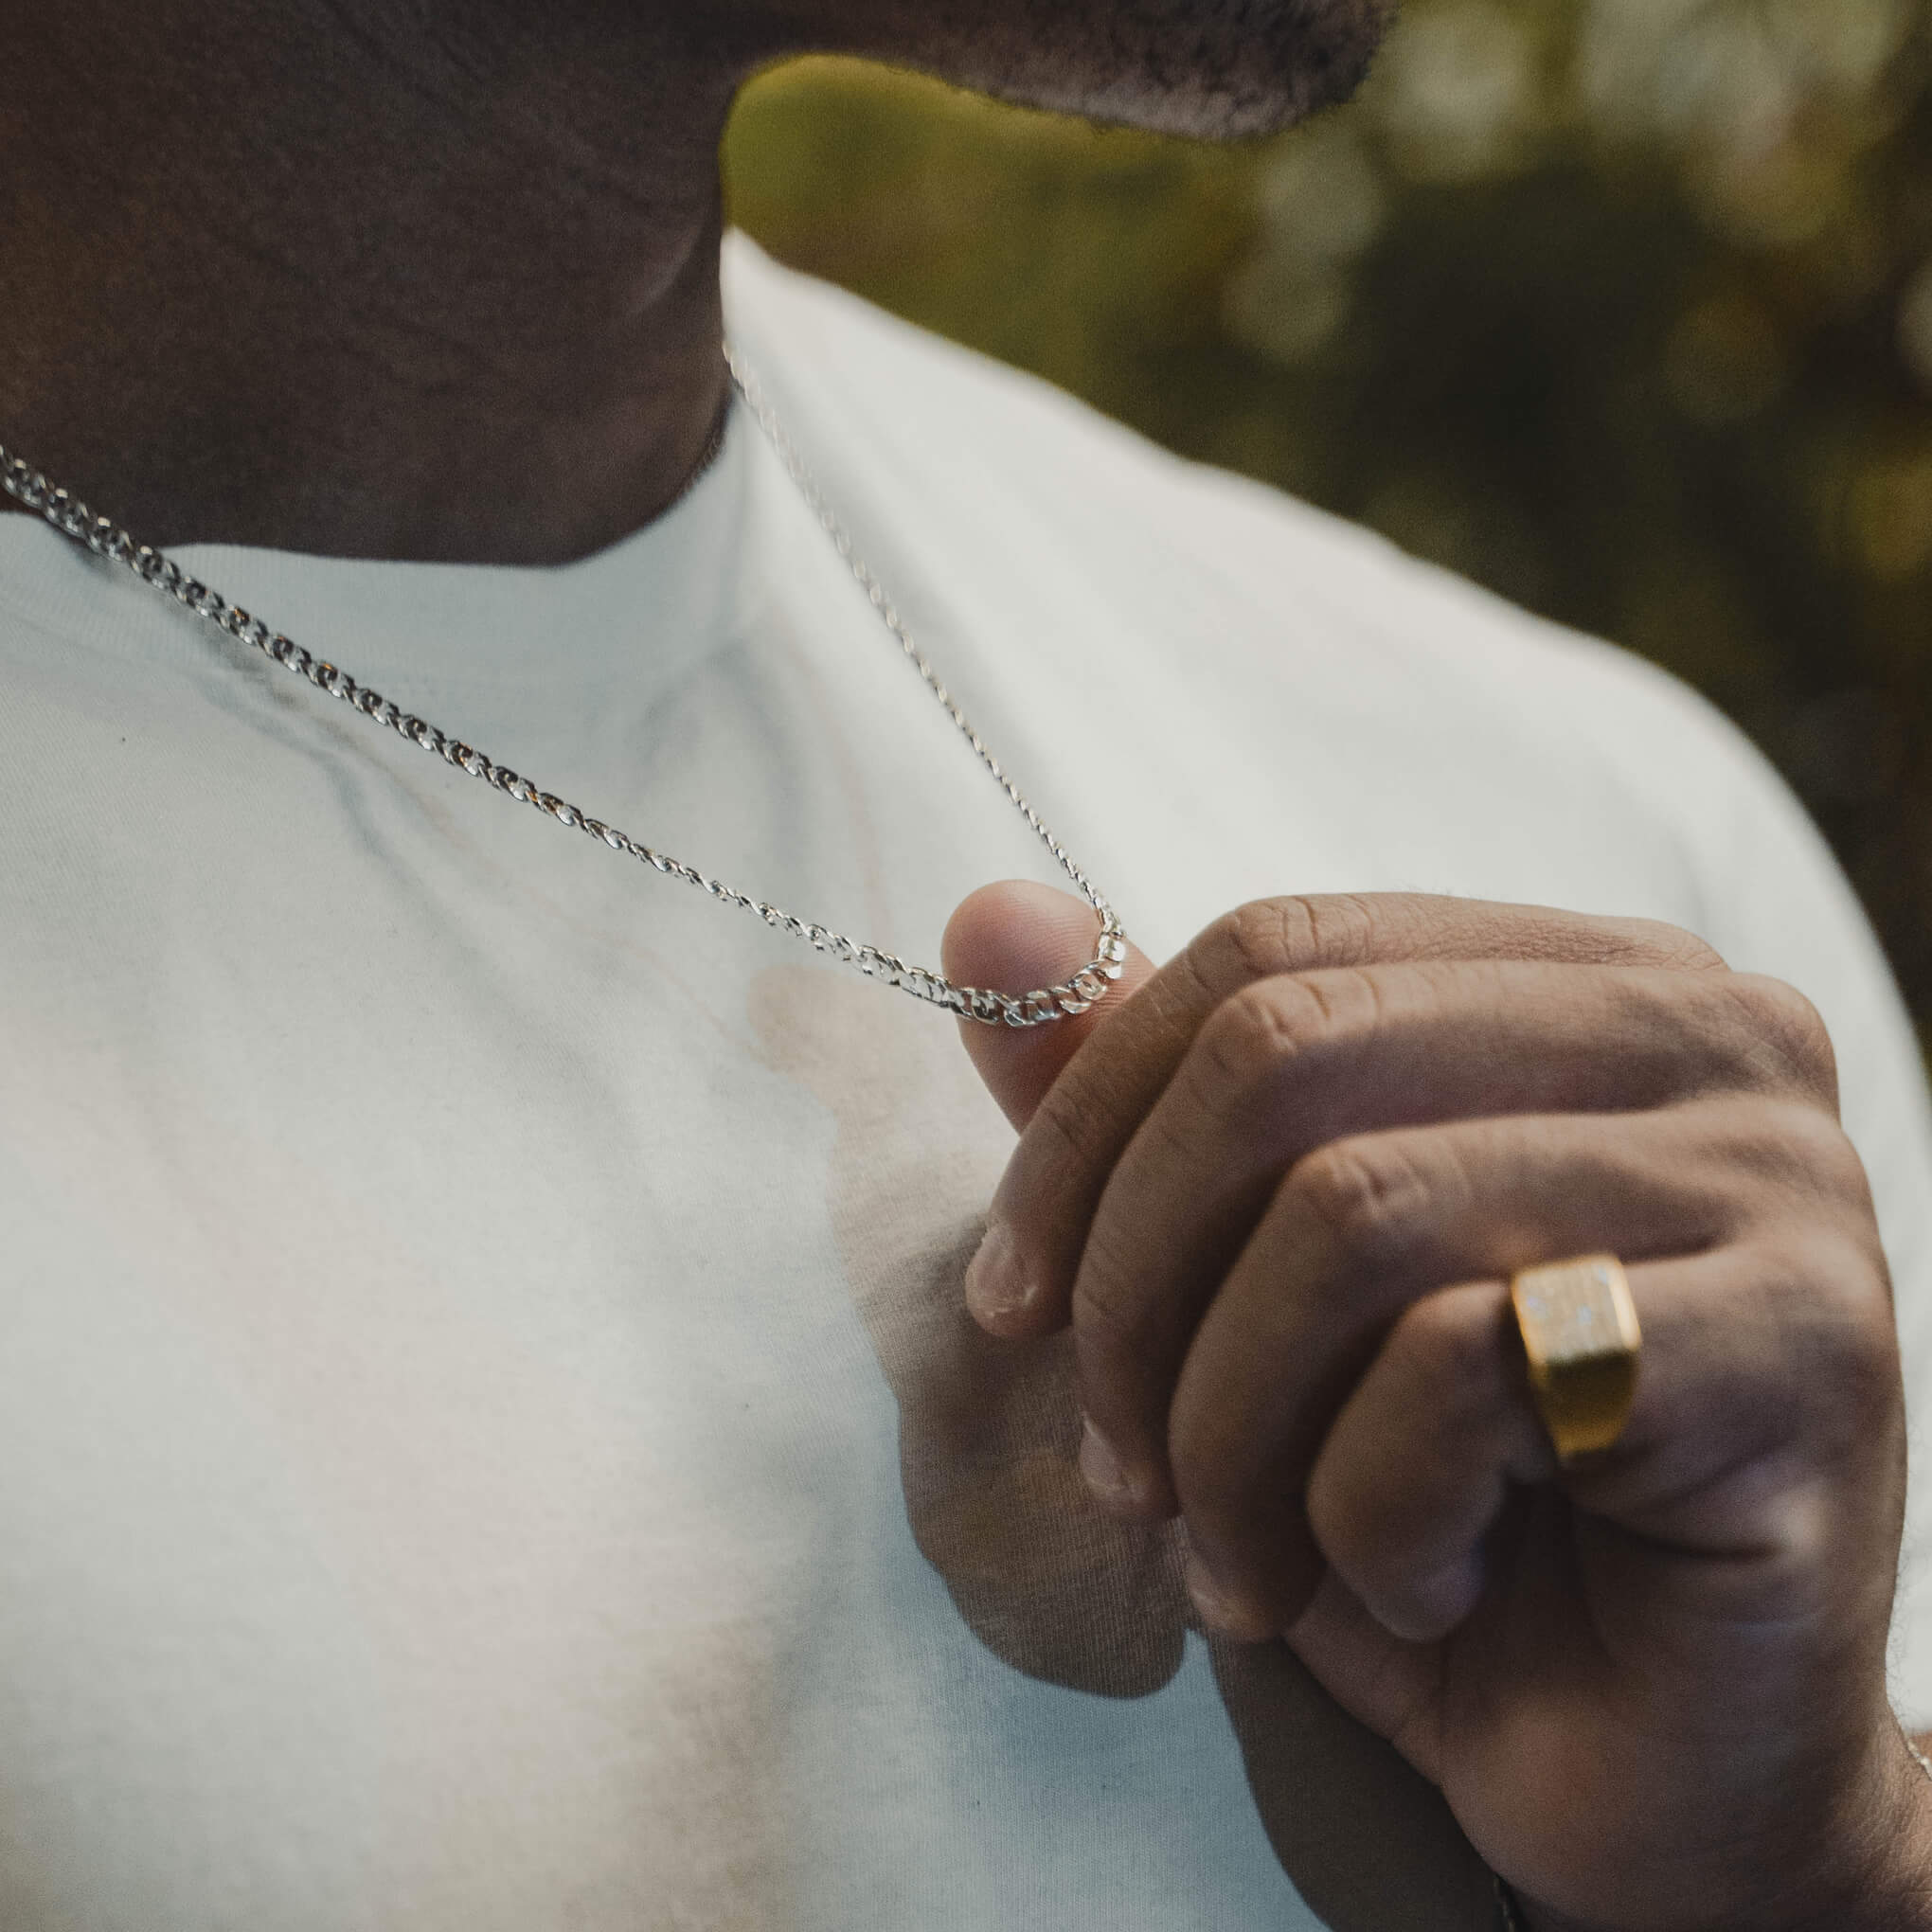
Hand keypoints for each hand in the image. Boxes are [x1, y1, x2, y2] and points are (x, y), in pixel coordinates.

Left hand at [943, 883, 1931, 1929]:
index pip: (1268, 954)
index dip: (1088, 1123)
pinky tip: (1417, 1589)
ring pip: (1349, 1216)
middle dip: (1136, 1288)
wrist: (1657, 1764)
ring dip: (1228, 1434)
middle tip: (1116, 1465)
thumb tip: (992, 919)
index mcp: (1578, 977)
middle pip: (1285, 1059)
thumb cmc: (1445, 1508)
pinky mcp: (1808, 1341)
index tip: (1008, 1298)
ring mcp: (1777, 1175)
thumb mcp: (1251, 1290)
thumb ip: (1143, 1097)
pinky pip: (1458, 1372)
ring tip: (1237, 1561)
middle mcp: (1699, 1034)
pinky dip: (1362, 1516)